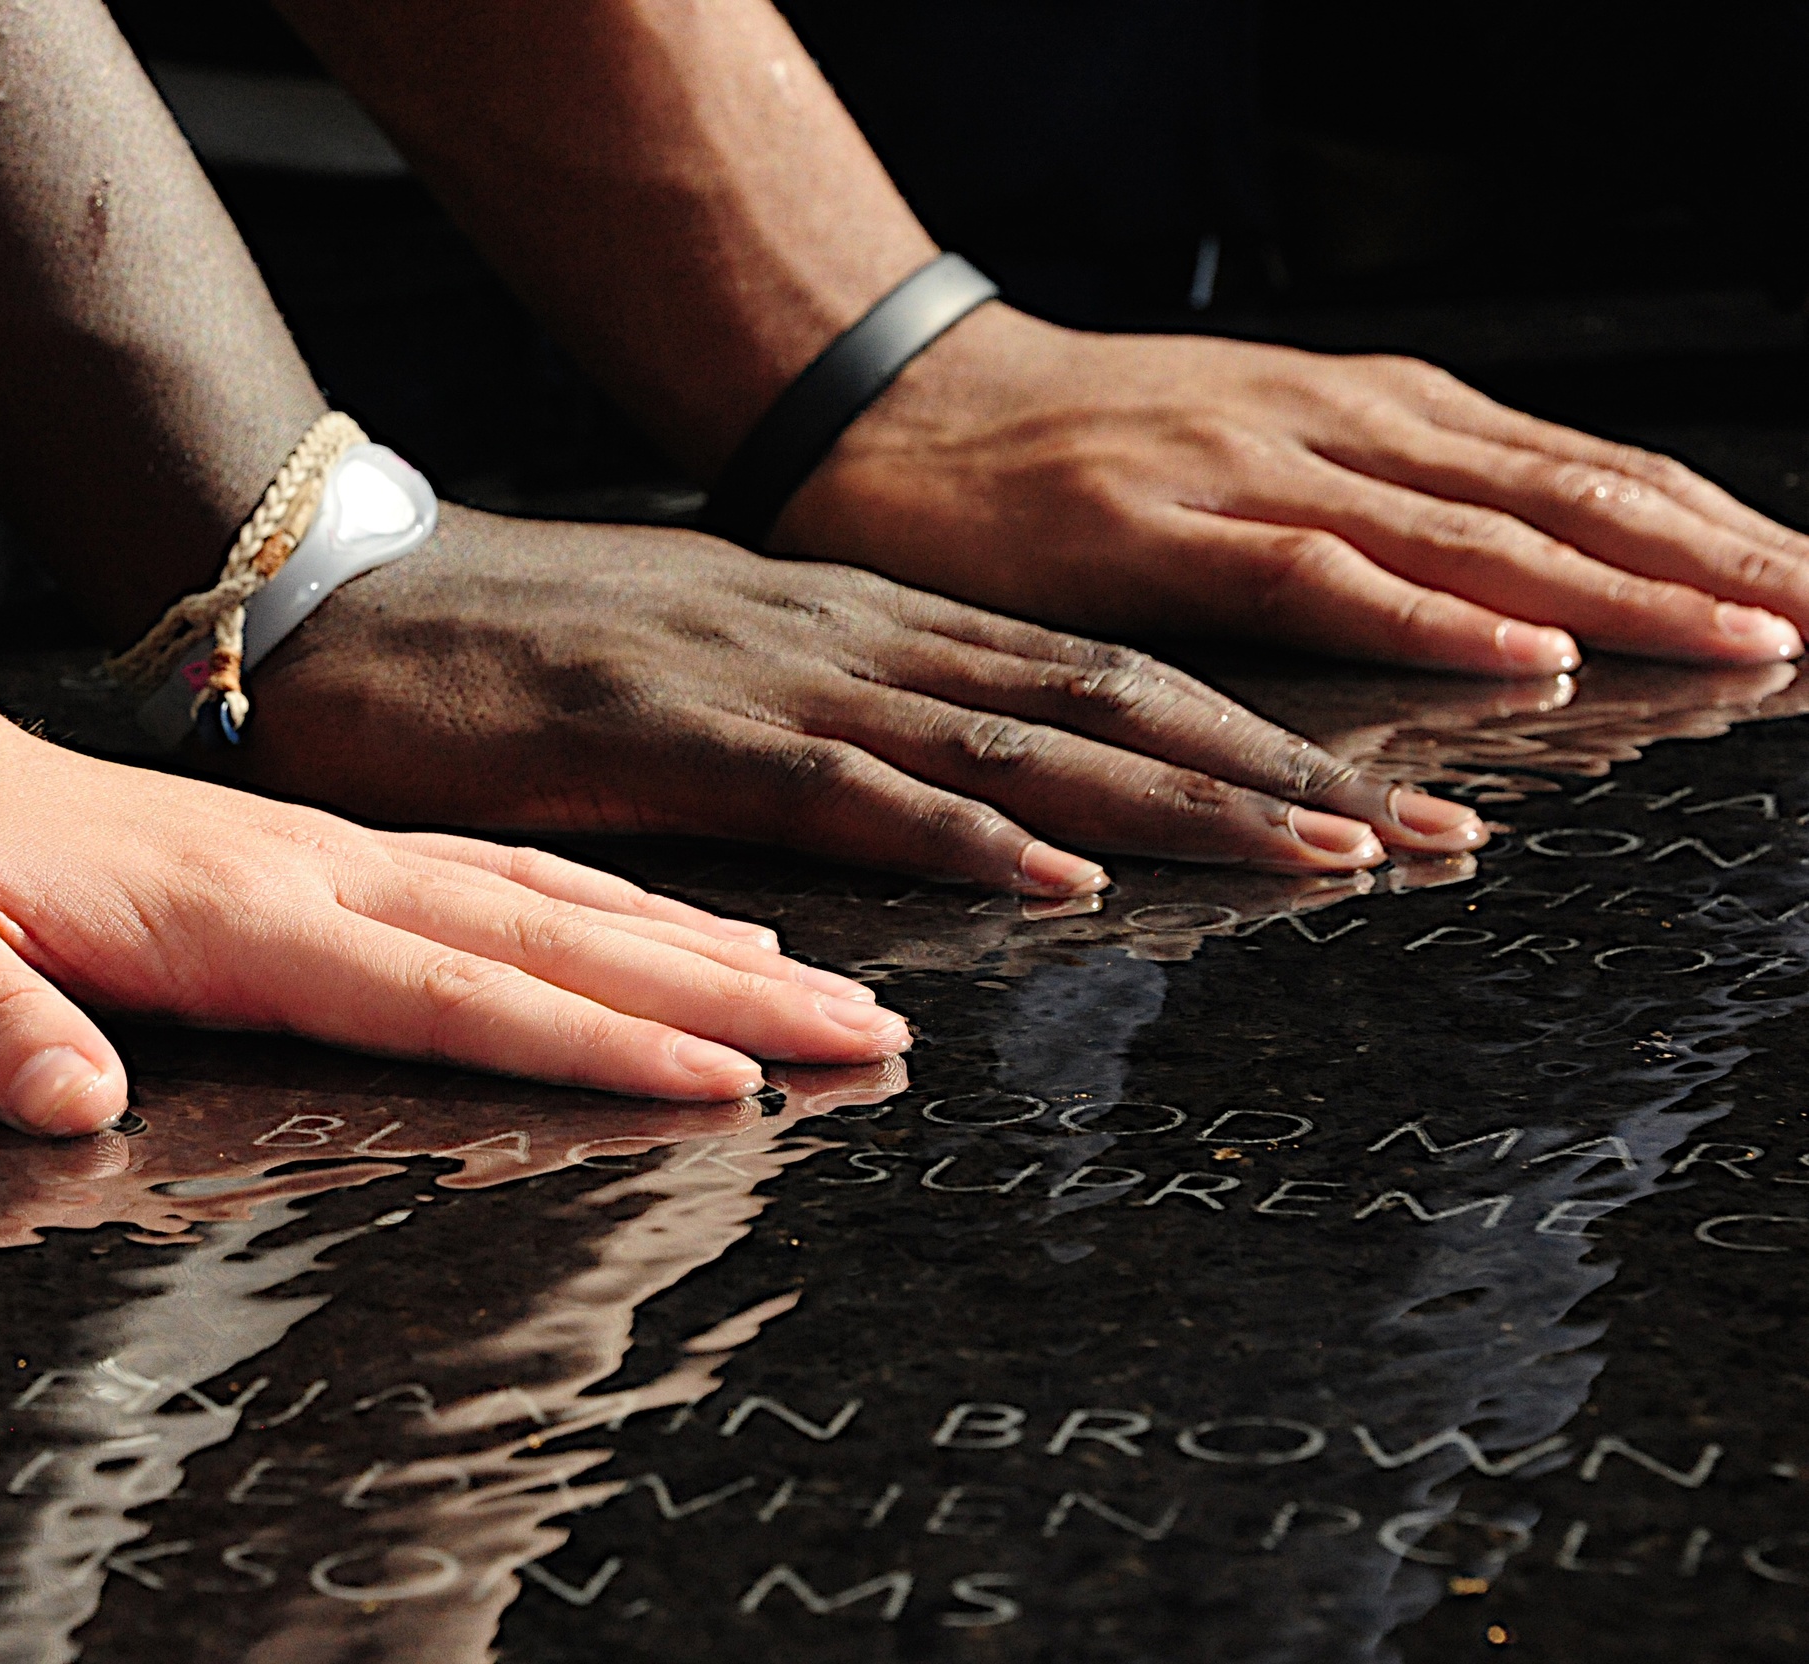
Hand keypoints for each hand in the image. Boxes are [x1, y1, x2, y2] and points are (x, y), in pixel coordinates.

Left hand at [0, 650, 907, 1134]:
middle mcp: (315, 871)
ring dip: (694, 946)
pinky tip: (674, 928)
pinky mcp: (323, 855)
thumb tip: (74, 1109)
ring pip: (553, 900)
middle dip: (715, 996)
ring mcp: (330, 854)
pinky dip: (612, 907)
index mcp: (235, 911)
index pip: (446, 988)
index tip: (723, 1085)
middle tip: (865, 1035)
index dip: (586, 1045)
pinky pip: (506, 880)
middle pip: (552, 937)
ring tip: (823, 987)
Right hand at [219, 505, 1484, 888]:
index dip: (1244, 732)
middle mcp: (847, 635)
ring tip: (1328, 854)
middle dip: (1276, 770)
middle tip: (1433, 836)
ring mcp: (770, 678)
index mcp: (859, 624)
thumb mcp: (703, 684)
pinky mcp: (678, 738)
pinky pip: (849, 791)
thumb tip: (938, 823)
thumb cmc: (518, 662)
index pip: (1090, 672)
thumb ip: (821, 740)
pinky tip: (1065, 877)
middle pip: (1101, 697)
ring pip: (1013, 737)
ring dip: (1178, 797)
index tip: (1372, 796)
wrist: (349, 606)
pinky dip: (965, 833)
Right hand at [781, 305, 1808, 673]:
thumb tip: (1486, 582)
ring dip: (1618, 586)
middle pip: (1552, 495)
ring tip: (1746, 637)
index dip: (1700, 530)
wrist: (889, 409)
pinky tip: (1522, 648)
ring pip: (1463, 529)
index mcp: (1350, 419)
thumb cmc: (1055, 461)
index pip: (1565, 475)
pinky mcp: (1153, 532)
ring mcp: (1243, 472)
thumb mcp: (1231, 466)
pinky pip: (1313, 575)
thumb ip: (1351, 518)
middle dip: (1707, 561)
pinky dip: (1425, 613)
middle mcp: (1323, 428)